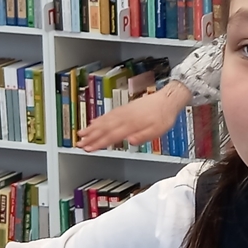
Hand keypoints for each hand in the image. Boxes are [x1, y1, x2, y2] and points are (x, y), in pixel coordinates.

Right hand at [77, 82, 192, 150]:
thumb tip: (130, 141)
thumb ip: (143, 136)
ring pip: (104, 120)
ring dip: (92, 127)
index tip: (88, 148)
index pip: (112, 136)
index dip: (99, 143)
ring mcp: (124, 111)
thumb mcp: (158, 130)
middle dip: (90, 137)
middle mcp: (125, 117)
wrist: (168, 99)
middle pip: (104, 128)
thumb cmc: (164, 116)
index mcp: (132, 124)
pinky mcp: (125, 108)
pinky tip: (94, 121)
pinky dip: (100, 118)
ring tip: (81, 133)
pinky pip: (109, 114)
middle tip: (79, 143)